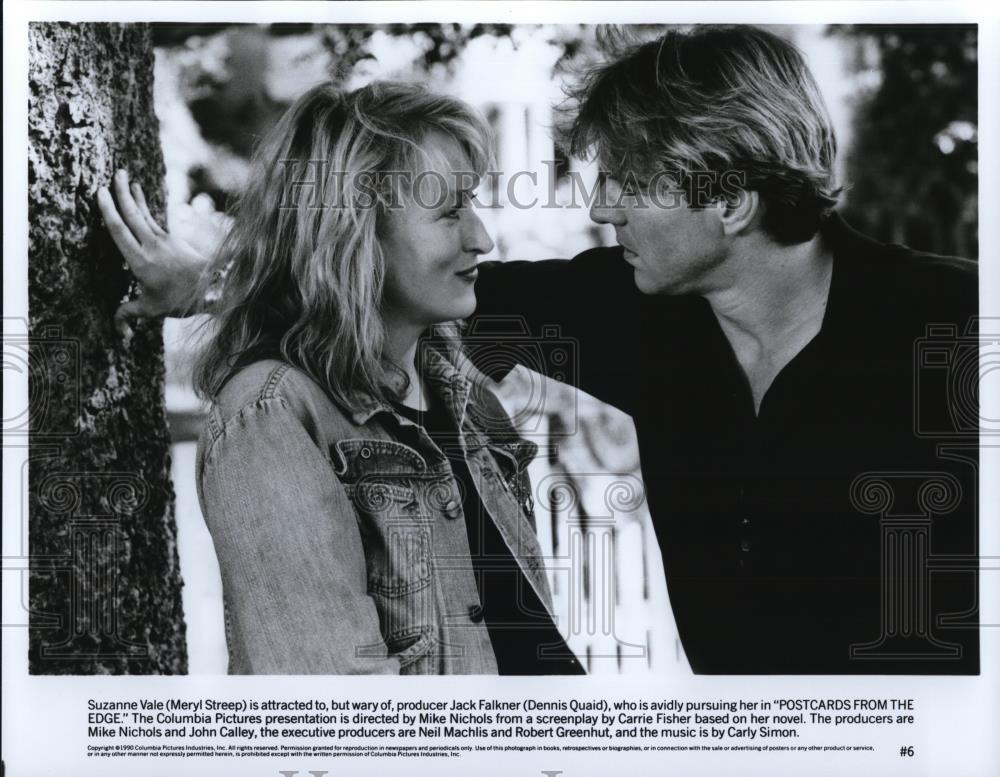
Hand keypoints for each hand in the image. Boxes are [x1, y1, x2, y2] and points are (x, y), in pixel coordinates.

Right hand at [97, 169, 212, 334]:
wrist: (214, 291)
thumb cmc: (181, 301)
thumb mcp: (152, 309)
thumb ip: (129, 314)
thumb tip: (116, 331)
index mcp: (140, 261)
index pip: (119, 230)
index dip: (108, 210)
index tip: (100, 192)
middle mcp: (151, 246)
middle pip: (132, 215)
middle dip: (121, 193)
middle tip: (115, 173)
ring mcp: (164, 241)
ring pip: (145, 214)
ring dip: (135, 197)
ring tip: (127, 179)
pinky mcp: (175, 241)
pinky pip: (156, 220)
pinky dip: (147, 209)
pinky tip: (142, 200)